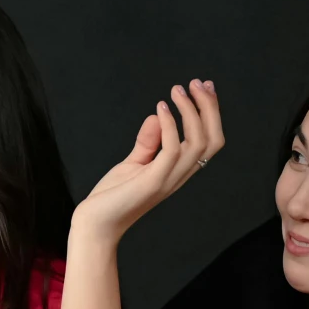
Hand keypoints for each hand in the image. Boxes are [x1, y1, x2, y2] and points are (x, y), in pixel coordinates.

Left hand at [72, 80, 223, 244]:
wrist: (96, 225)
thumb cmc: (113, 196)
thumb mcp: (133, 163)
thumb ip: (148, 142)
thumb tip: (157, 115)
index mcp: (179, 171)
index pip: (209, 141)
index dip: (212, 113)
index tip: (203, 87)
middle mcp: (180, 176)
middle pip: (212, 140)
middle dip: (210, 108)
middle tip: (196, 83)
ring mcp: (168, 180)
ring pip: (198, 143)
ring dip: (190, 111)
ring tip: (177, 91)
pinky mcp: (152, 182)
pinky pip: (172, 151)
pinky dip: (170, 126)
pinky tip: (160, 108)